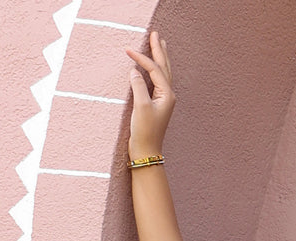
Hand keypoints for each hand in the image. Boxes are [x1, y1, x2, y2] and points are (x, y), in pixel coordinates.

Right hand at [125, 30, 174, 159]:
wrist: (146, 151)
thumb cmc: (145, 131)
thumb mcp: (141, 107)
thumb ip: (138, 86)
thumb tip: (134, 71)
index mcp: (167, 95)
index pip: (154, 69)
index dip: (141, 58)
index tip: (127, 49)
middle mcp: (168, 96)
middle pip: (164, 67)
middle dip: (159, 50)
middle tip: (156, 34)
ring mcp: (163, 100)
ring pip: (163, 73)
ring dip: (161, 58)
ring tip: (160, 44)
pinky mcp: (156, 105)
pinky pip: (157, 81)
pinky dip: (155, 70)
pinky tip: (153, 67)